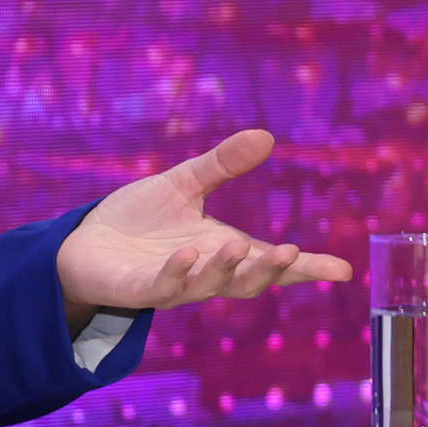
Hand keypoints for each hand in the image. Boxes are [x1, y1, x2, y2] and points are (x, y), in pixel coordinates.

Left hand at [55, 129, 353, 315]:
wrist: (84, 242)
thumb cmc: (138, 220)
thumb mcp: (184, 185)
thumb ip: (222, 166)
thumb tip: (266, 137)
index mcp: (222, 250)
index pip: (271, 262)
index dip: (307, 269)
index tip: (343, 271)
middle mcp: (205, 272)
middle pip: (248, 282)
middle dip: (271, 271)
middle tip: (293, 254)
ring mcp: (174, 285)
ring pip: (209, 287)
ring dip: (226, 270)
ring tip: (238, 246)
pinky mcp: (140, 290)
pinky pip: (164, 287)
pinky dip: (178, 272)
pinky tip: (186, 254)